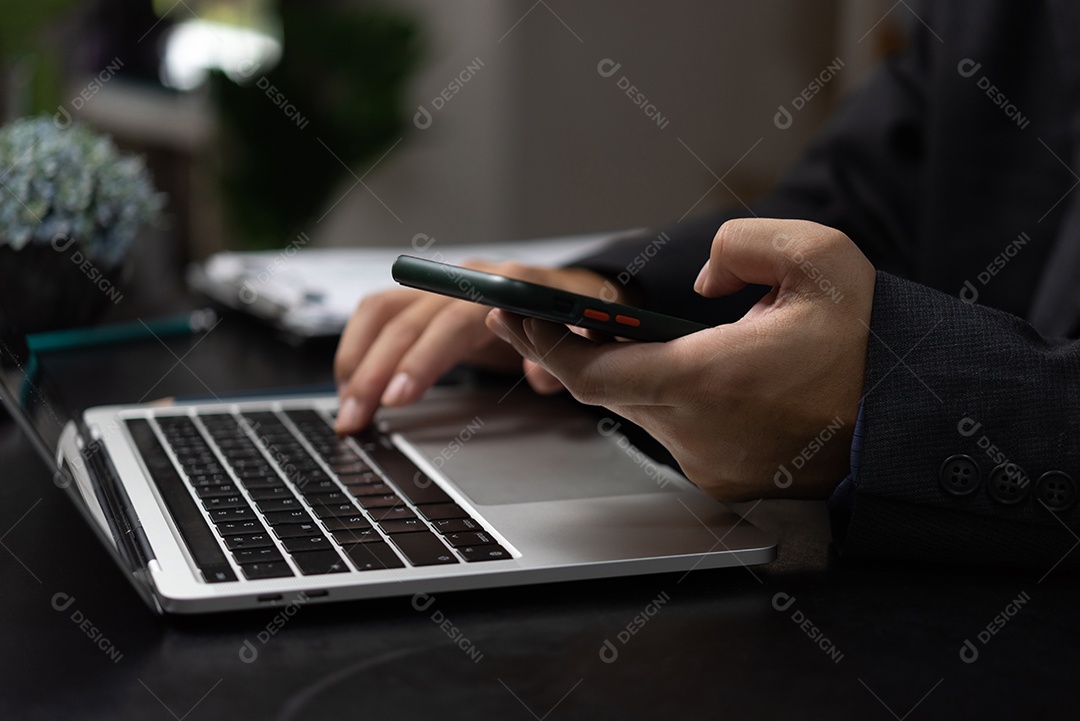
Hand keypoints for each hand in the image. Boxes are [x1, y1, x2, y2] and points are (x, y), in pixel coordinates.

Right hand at [334, 260, 625, 432]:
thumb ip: (566, 354)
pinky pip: (381, 316)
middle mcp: (469, 277)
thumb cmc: (583, 314)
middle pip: (406, 320)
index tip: (398, 397)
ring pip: (382, 312)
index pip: (453, 319)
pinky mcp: (428, 299)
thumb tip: (545, 377)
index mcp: (509, 284)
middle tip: (354, 420)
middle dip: (373, 372)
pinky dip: (358, 348)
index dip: (423, 358)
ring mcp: (444, 284)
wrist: (578, 289)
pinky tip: (350, 385)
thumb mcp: (590, 334)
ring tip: (345, 411)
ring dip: (355, 360)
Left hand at [486, 218, 875, 500]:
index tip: (513, 314)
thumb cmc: (865, 345)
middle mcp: (698, 431)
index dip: (546, 343)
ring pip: (635, 409)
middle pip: (604, 391)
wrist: (904, 420)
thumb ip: (747, 244)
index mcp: (712, 379)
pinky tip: (662, 366)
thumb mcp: (822, 260)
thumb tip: (701, 281)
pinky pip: (667, 430)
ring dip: (617, 372)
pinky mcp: (719, 477)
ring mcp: (706, 462)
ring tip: (604, 331)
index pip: (595, 372)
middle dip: (566, 351)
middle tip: (532, 315)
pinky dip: (655, 396)